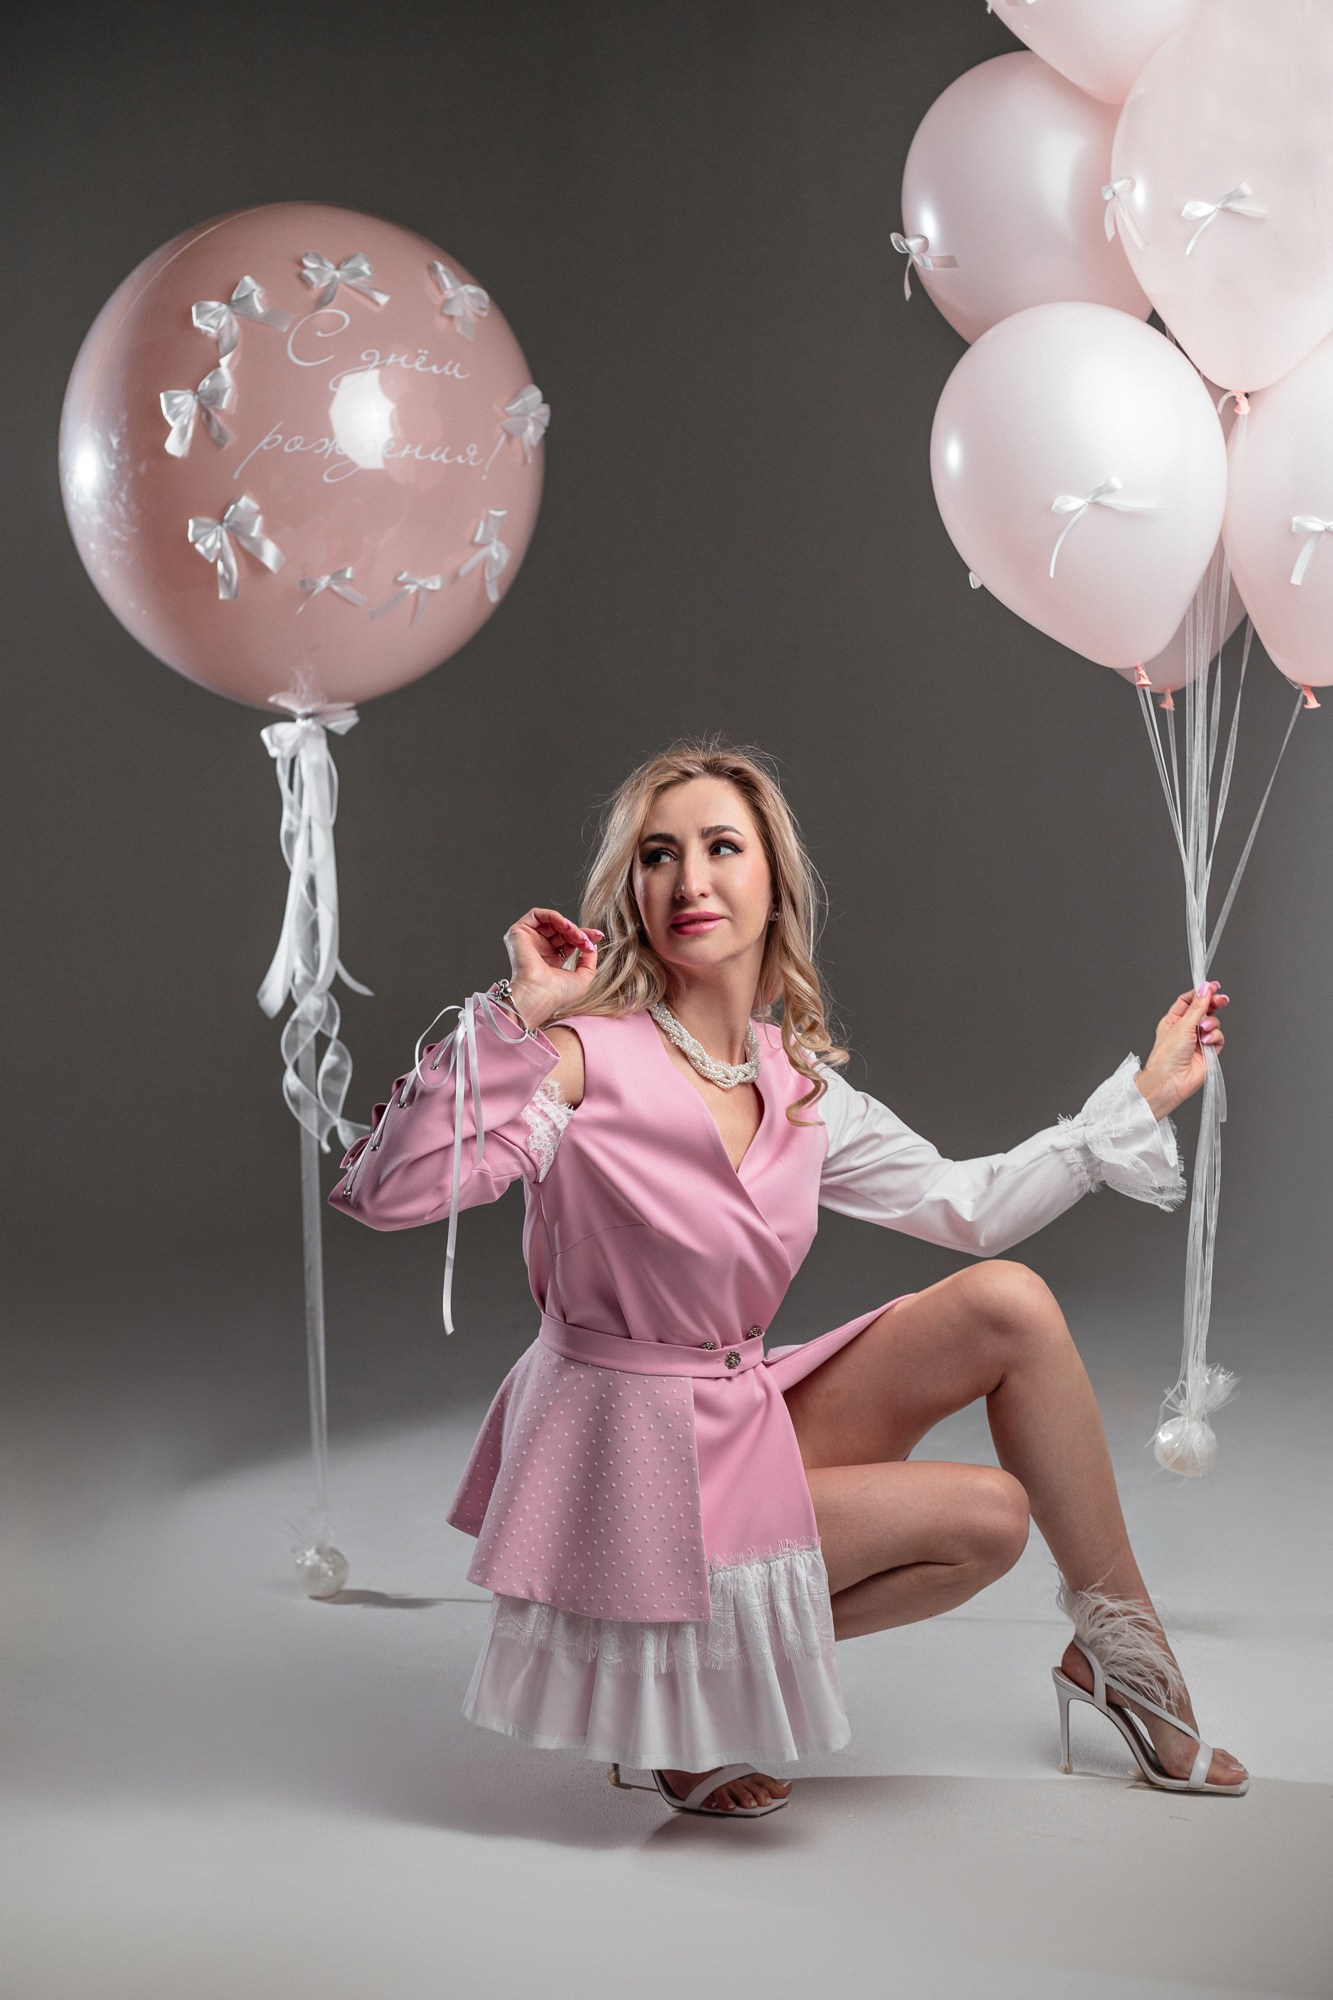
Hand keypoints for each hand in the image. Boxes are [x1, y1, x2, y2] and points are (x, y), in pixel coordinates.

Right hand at [501, 908, 604, 1029]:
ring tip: (577, 936)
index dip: (583, 936)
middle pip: (561, 930)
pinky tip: (565, 925)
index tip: (597, 936)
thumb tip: (592, 945)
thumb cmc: (557, 994)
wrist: (538, 995)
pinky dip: (554, 916)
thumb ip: (589, 961)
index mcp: (550, 960)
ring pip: (551, 922)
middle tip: (587, 940)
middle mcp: (538, 950)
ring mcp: (528, 941)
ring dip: (568, 925)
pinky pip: (537, 915)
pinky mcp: (518, 933)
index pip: (568, 941)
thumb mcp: (582, 978)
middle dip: (578, 932)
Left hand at [1134, 981, 1228, 1119]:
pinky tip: (1206, 1043)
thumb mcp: (1182, 1025)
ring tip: (1203, 1031)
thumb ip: (1197, 1007)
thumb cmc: (1167, 1056)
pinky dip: (1214, 1038)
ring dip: (1211, 1025)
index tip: (1213, 986)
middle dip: (1214, 1004)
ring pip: (1213, 1023)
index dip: (1201, 992)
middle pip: (1204, 1010)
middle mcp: (1186, 1029)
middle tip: (1222, 999)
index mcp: (1173, 1020)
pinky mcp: (1208, 1051)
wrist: (1171, 1081)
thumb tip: (1205, 988)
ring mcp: (1198, 1040)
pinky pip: (1218, 1037)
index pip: (1189, 1000)